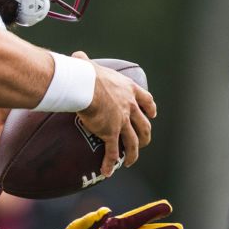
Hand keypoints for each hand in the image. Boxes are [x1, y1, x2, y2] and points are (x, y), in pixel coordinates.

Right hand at [75, 51, 154, 176]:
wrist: (84, 85)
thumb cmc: (84, 73)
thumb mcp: (89, 65)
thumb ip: (85, 63)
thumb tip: (76, 58)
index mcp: (127, 90)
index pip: (146, 100)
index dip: (150, 109)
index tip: (152, 114)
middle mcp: (129, 106)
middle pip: (144, 125)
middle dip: (145, 135)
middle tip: (142, 142)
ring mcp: (122, 121)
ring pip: (133, 142)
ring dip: (133, 153)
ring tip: (129, 161)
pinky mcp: (111, 133)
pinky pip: (112, 152)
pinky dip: (110, 162)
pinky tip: (107, 171)